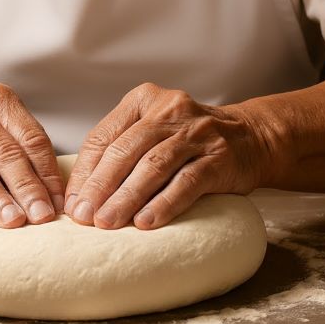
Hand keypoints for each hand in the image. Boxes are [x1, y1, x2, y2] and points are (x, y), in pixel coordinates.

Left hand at [64, 83, 270, 229]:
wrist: (252, 138)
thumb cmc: (188, 142)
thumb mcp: (153, 132)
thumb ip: (121, 151)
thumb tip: (81, 197)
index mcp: (142, 100)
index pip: (103, 137)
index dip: (85, 173)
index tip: (72, 203)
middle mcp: (168, 110)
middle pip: (125, 150)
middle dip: (100, 187)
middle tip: (84, 217)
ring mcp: (196, 132)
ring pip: (152, 166)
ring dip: (126, 198)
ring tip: (108, 223)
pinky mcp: (219, 157)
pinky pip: (187, 182)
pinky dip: (164, 203)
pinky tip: (146, 222)